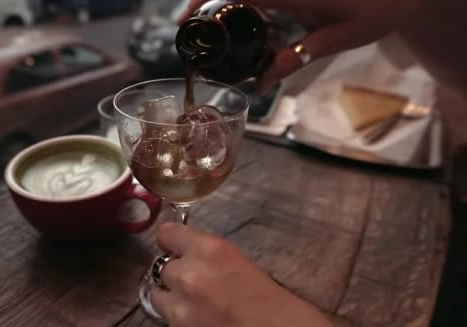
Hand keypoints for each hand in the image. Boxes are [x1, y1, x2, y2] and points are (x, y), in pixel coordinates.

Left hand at [151, 223, 345, 326]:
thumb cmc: (274, 304)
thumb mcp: (238, 263)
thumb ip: (208, 257)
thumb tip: (185, 255)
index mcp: (209, 250)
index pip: (167, 234)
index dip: (171, 243)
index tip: (174, 248)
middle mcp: (189, 275)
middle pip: (161, 268)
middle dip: (176, 276)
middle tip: (198, 287)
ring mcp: (180, 310)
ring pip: (158, 297)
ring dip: (174, 301)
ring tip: (199, 310)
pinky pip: (169, 326)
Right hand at [179, 0, 418, 93]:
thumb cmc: (376, 10)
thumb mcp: (336, 40)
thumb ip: (295, 59)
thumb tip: (260, 84)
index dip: (204, 3)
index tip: (186, 22)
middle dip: (204, 3)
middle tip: (191, 30)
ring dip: (221, 3)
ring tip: (209, 28)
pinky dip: (241, 4)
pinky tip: (241, 22)